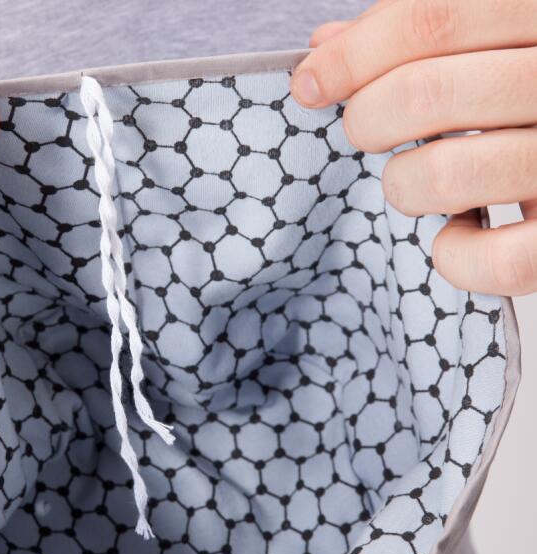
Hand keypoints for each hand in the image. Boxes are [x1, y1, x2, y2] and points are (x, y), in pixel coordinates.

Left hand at [291, 0, 536, 295]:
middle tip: (364, 130)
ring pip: (444, 175)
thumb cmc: (526, 87)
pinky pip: (498, 260)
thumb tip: (323, 48)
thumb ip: (416, 35)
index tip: (308, 86)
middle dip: (366, 119)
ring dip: (403, 184)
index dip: (352, 56)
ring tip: (416, 179)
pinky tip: (456, 234)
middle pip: (426, 93)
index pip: (432, 16)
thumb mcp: (489, 36)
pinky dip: (455, 257)